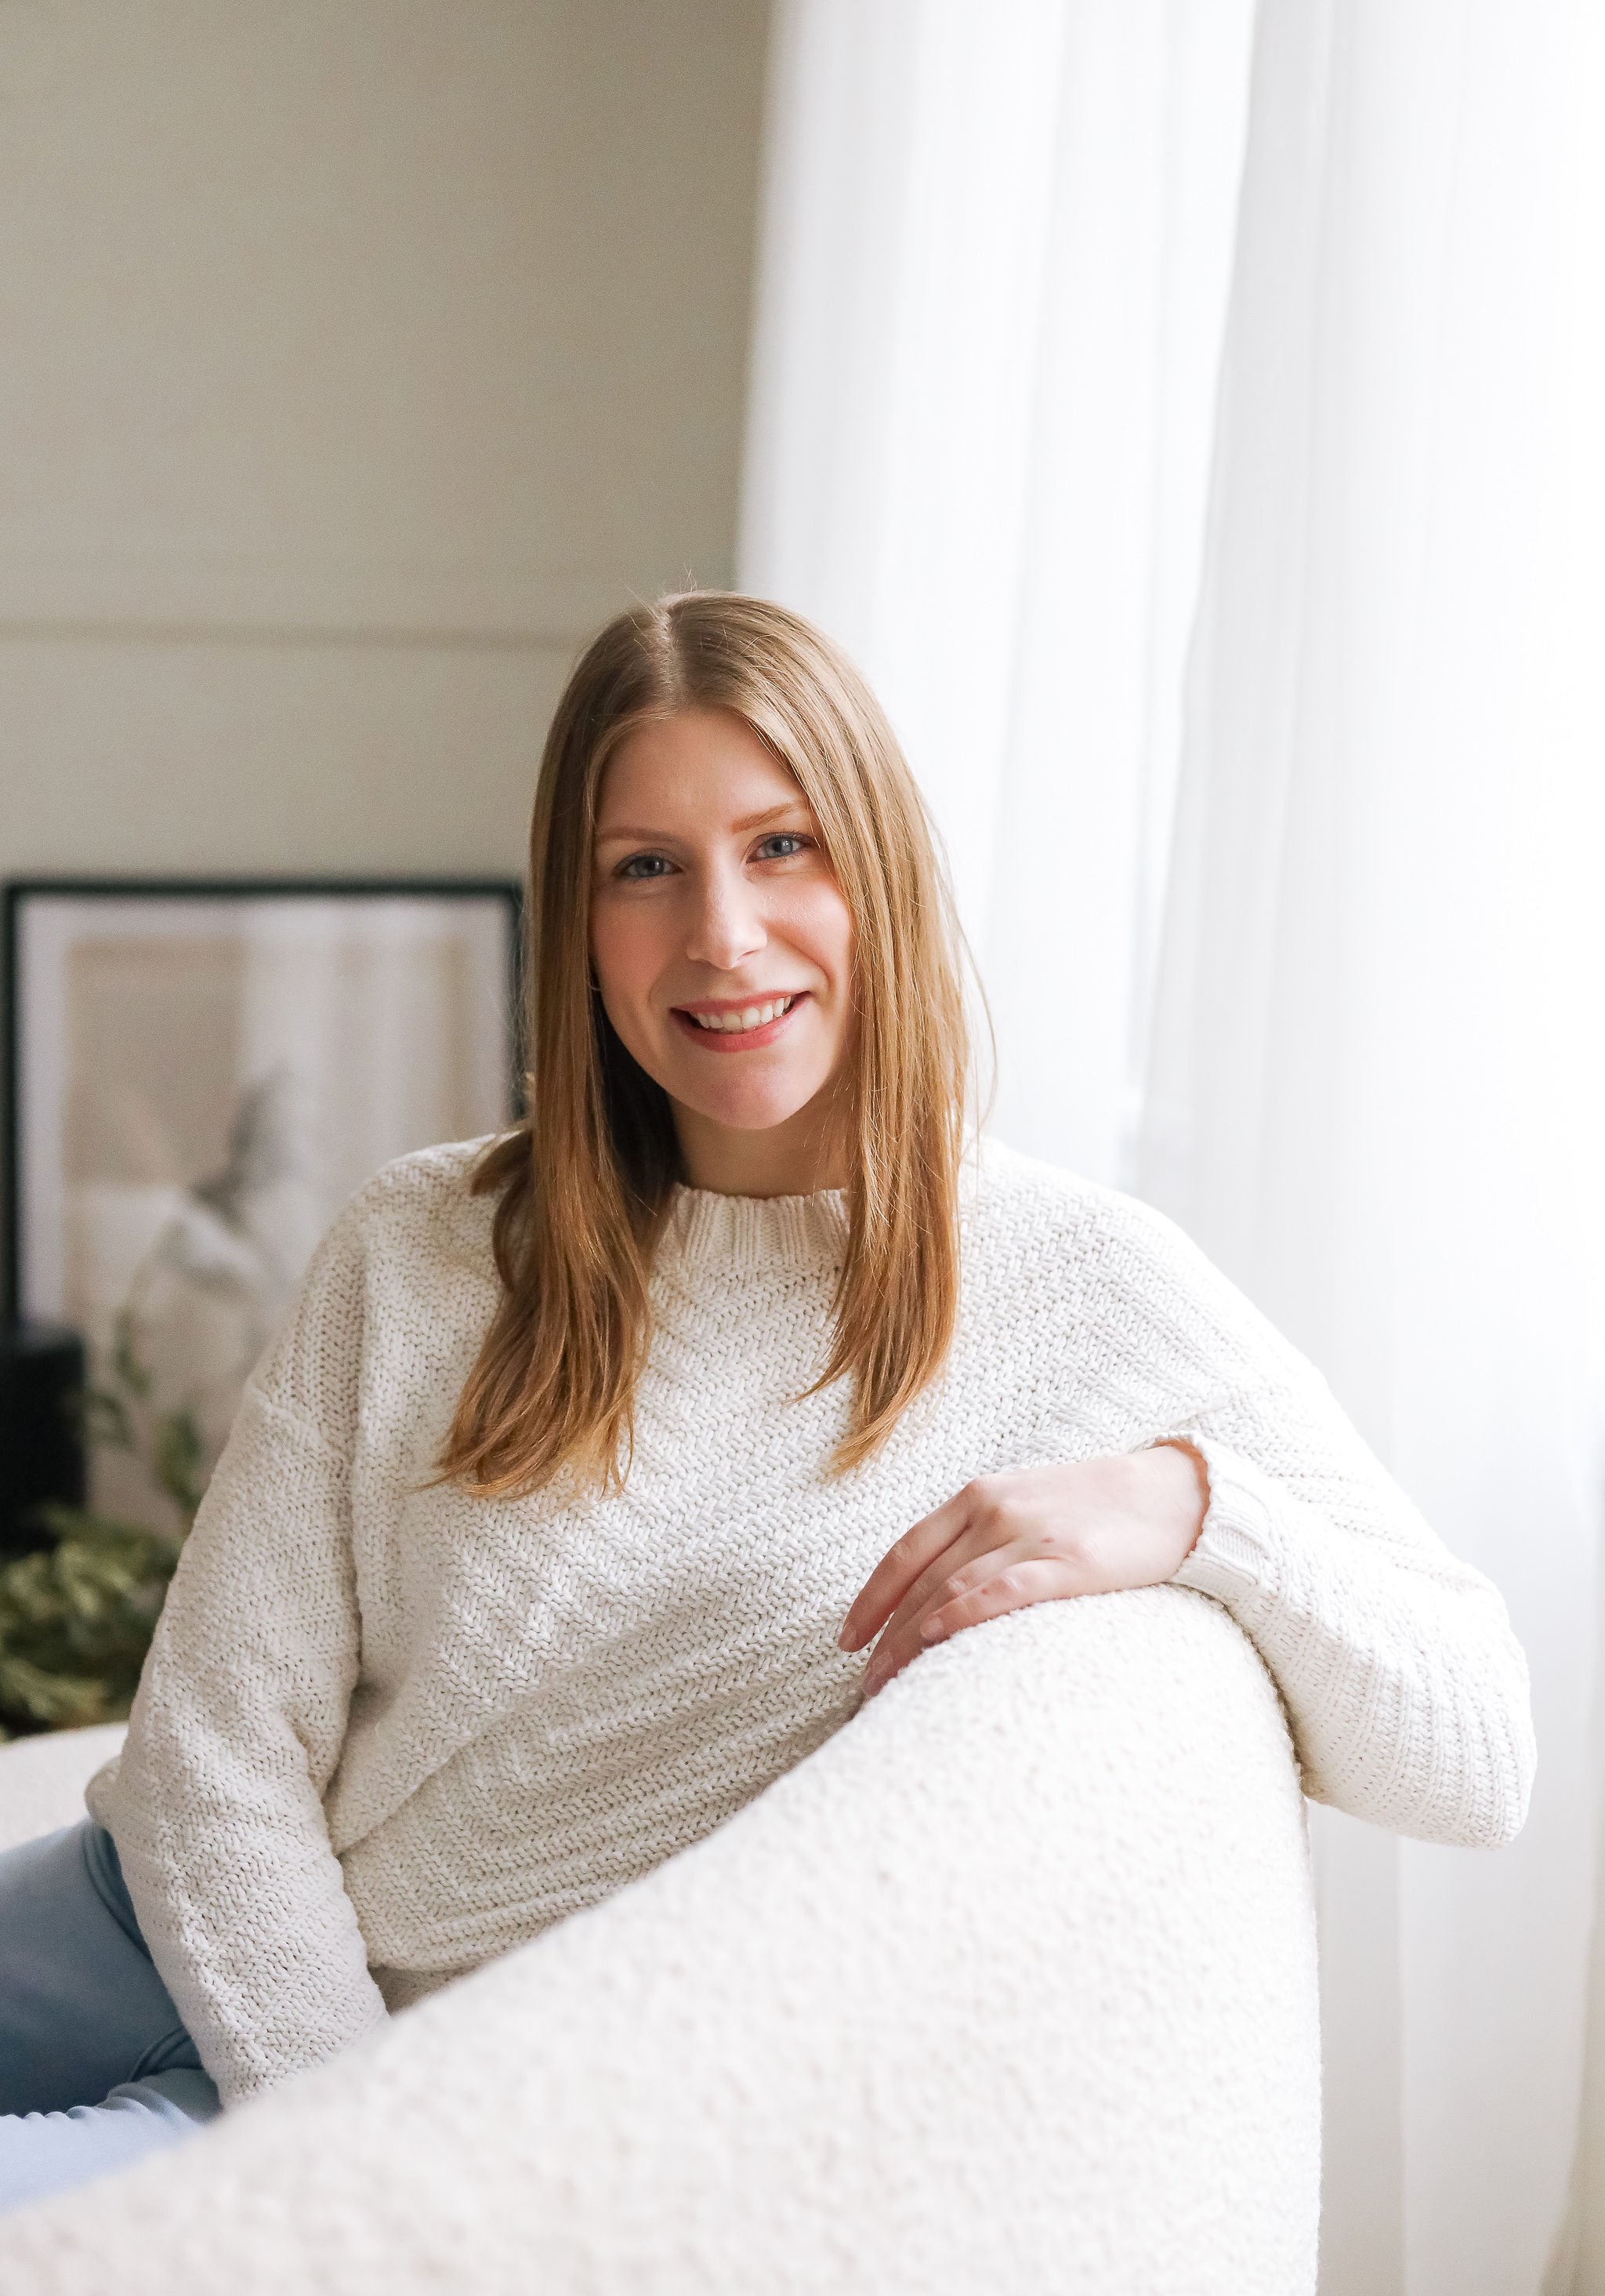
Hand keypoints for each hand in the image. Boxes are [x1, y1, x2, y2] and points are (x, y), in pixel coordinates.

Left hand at [839, 1443, 1209, 1697]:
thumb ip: (985, 1534)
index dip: (871, 1597)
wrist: (1179, 1495)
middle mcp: (996, 1510)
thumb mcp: (1030, 1503)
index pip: (906, 1551)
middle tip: (864, 1683)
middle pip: (921, 1579)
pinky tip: (935, 1642)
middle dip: (886, 1634)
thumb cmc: (1102, 1507)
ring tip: (887, 1686)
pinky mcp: (1069, 1561)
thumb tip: (939, 1588)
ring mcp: (1031, 1534)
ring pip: (949, 1590)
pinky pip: (1001, 1591)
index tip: (848, 1639)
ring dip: (911, 1640)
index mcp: (980, 1494)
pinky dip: (960, 1615)